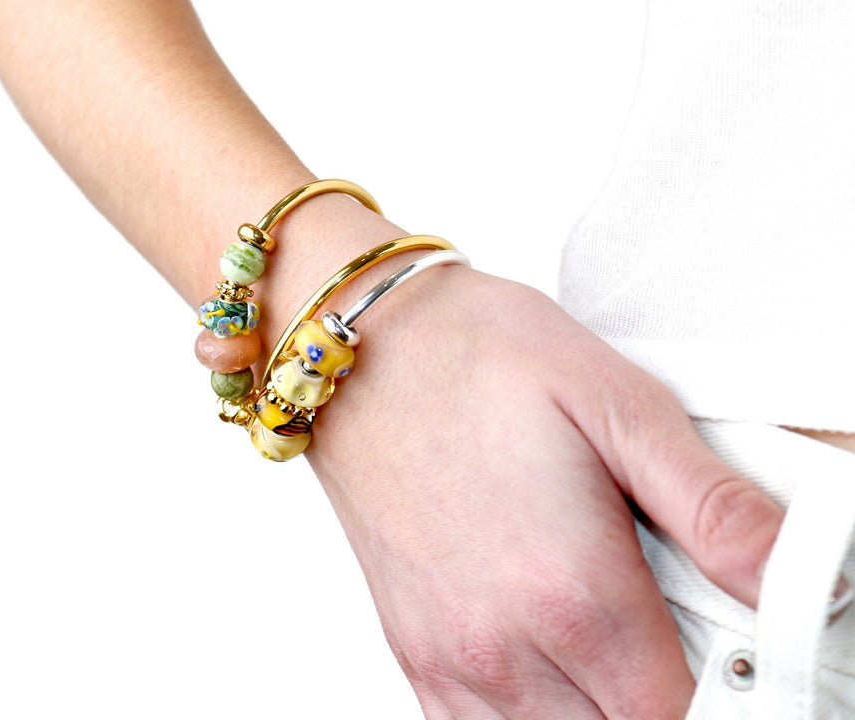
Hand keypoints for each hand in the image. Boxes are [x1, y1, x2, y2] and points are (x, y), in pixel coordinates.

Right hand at [305, 267, 783, 718]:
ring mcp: (451, 658)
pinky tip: (551, 661)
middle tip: (673, 629)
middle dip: (666, 698)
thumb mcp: (616, 401)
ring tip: (614, 639)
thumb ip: (712, 505)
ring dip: (601, 708)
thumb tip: (803, 576)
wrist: (363, 347)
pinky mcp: (414, 650)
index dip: (731, 693)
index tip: (738, 650)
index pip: (683, 715)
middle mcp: (505, 646)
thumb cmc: (476, 355)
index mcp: (573, 592)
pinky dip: (535, 718)